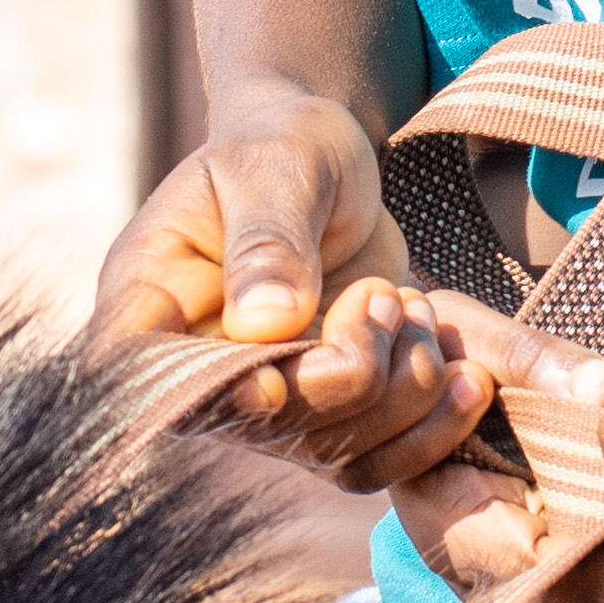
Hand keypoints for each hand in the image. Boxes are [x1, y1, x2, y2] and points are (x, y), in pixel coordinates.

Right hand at [97, 94, 496, 493]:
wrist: (328, 162)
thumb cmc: (285, 144)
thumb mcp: (277, 168)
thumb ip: (267, 240)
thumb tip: (262, 325)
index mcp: (150, 301)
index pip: (138, 380)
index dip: (203, 399)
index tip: (271, 379)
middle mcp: (196, 366)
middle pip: (255, 427)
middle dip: (343, 376)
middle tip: (384, 297)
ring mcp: (264, 399)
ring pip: (326, 451)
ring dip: (398, 393)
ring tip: (417, 308)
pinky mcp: (326, 412)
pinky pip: (375, 458)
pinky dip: (430, 429)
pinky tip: (466, 378)